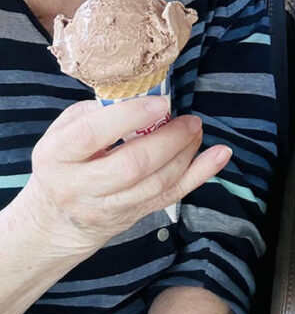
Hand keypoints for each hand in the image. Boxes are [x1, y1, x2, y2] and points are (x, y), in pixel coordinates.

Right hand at [17, 98, 230, 258]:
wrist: (54, 221)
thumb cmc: (63, 161)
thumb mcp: (63, 130)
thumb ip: (95, 112)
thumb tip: (139, 93)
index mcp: (58, 155)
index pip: (92, 134)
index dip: (130, 116)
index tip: (160, 103)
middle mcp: (79, 186)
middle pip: (131, 165)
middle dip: (168, 139)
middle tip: (189, 119)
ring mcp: (106, 206)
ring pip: (155, 183)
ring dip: (184, 154)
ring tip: (196, 130)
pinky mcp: (131, 216)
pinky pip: (170, 196)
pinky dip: (199, 175)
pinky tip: (220, 156)